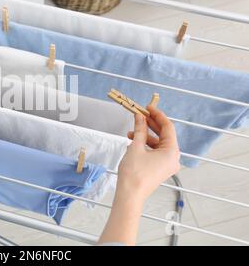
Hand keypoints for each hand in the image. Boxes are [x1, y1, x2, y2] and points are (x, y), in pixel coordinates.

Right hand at [98, 106, 179, 245]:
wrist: (130, 195)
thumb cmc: (134, 173)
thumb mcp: (136, 147)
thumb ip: (139, 129)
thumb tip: (140, 117)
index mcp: (172, 151)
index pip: (168, 127)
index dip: (157, 115)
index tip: (148, 107)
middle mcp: (173, 158)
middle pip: (164, 135)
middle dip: (151, 124)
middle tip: (140, 114)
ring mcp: (167, 165)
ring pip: (158, 144)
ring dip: (146, 135)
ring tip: (131, 130)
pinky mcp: (160, 169)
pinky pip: (155, 152)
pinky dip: (145, 145)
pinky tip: (133, 141)